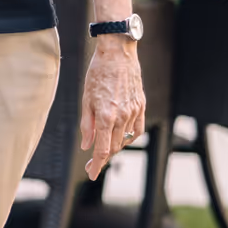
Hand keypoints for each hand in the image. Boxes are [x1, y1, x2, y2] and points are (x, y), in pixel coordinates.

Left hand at [79, 36, 146, 178]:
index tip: (91, 173)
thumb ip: (87, 125)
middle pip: (114, 147)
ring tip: (104, 146)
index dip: (97, 165)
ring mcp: (134, 111)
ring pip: (125, 139)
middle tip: (91, 162)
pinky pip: (137, 129)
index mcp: (106, 116)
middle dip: (102, 157)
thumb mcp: (86, 99)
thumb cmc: (97, 74)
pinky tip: (121, 137)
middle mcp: (122, 116)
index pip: (102, 150)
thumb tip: (86, 146)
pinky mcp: (141, 105)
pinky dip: (129, 137)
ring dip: (115, 146)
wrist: (117, 53)